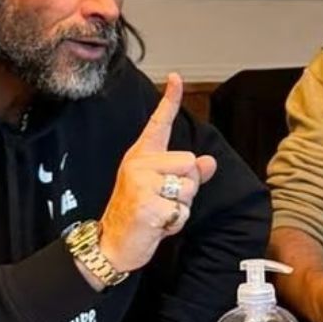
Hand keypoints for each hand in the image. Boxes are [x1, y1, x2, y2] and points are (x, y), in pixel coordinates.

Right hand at [97, 74, 218, 273]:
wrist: (113, 243)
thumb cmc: (138, 214)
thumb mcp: (164, 190)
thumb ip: (187, 174)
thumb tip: (209, 161)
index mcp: (142, 156)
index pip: (159, 123)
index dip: (169, 100)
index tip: (176, 77)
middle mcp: (139, 164)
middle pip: (189, 162)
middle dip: (188, 187)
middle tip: (164, 200)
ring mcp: (140, 183)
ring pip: (189, 187)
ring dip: (182, 206)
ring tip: (160, 212)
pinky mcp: (146, 205)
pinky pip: (182, 211)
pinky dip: (175, 223)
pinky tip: (157, 225)